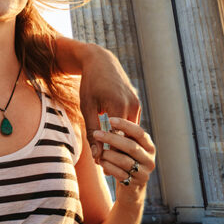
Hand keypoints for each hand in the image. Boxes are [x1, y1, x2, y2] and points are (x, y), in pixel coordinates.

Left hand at [77, 43, 139, 161]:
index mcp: (118, 106)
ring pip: (130, 131)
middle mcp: (132, 105)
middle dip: (116, 149)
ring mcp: (137, 104)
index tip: (100, 162)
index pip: (117, 138)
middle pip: (127, 136)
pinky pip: (131, 123)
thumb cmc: (89, 83)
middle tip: (103, 160)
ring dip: (120, 141)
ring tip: (106, 151)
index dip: (110, 152)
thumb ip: (92, 130)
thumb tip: (97, 154)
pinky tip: (112, 138)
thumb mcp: (86, 106)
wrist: (100, 61)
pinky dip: (123, 132)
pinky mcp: (137, 103)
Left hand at [92, 118, 155, 203]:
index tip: (110, 119)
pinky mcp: (136, 184)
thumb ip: (119, 137)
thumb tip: (102, 124)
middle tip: (97, 133)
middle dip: (112, 139)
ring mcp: (144, 172)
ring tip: (98, 153)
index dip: (125, 125)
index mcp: (148, 146)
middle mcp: (149, 159)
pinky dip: (108, 167)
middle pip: (131, 146)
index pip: (139, 132)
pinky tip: (101, 162)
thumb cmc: (123, 159)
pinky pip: (120, 174)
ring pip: (125, 161)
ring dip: (108, 155)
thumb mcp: (124, 147)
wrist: (131, 187)